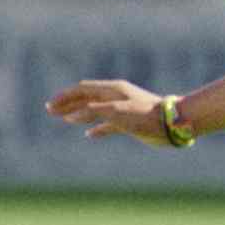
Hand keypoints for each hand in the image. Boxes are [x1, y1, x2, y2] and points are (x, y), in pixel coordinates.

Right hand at [47, 79, 175, 146]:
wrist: (174, 123)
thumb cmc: (145, 115)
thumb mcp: (115, 112)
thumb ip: (92, 112)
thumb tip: (69, 116)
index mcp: (112, 90)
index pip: (82, 90)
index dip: (65, 97)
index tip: (50, 105)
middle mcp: (115, 97)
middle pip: (86, 98)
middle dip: (68, 104)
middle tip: (50, 111)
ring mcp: (122, 109)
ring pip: (94, 110)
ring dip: (78, 114)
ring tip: (63, 119)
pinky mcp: (129, 122)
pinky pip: (107, 124)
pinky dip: (96, 128)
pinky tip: (89, 134)